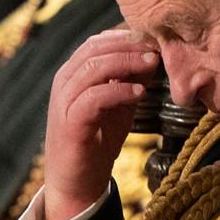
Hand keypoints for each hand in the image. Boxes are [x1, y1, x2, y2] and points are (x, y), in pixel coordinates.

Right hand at [40, 29, 158, 219]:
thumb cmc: (98, 141)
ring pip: (92, 68)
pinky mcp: (70, 123)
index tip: (153, 39)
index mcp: (73, 75)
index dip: (125, 37)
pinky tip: (139, 92)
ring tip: (152, 64)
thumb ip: (131, 81)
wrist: (78, 182)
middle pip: (94, 49)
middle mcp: (64, 83)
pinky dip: (118, 91)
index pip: (97, 42)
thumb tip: (153, 56)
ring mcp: (64, 102)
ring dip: (126, 62)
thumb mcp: (119, 106)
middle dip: (128, 45)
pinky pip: (93, 98)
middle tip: (156, 48)